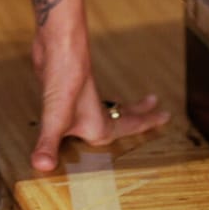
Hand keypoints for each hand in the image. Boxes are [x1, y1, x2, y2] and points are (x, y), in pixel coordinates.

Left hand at [29, 26, 168, 173]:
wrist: (57, 44)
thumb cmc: (64, 77)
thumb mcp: (54, 118)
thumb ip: (48, 144)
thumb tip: (42, 166)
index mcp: (98, 125)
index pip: (130, 127)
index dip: (147, 123)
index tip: (166, 117)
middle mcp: (94, 114)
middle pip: (125, 117)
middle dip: (142, 117)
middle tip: (161, 112)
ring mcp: (81, 100)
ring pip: (107, 110)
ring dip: (120, 111)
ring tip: (132, 111)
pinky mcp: (67, 91)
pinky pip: (87, 104)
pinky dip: (96, 106)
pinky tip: (84, 108)